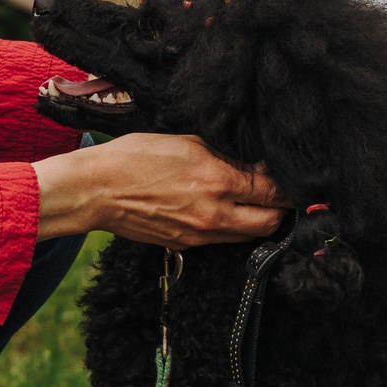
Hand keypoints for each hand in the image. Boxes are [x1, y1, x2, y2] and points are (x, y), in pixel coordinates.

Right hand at [33, 133, 288, 246]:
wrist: (95, 190)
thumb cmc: (135, 157)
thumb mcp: (186, 141)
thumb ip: (224, 154)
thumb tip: (253, 162)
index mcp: (217, 180)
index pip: (273, 190)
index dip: (288, 184)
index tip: (291, 176)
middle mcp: (214, 213)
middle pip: (271, 221)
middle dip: (282, 208)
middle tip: (280, 193)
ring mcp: (200, 234)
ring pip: (250, 235)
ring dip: (259, 220)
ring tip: (256, 202)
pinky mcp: (186, 245)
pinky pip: (223, 241)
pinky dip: (232, 228)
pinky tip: (224, 211)